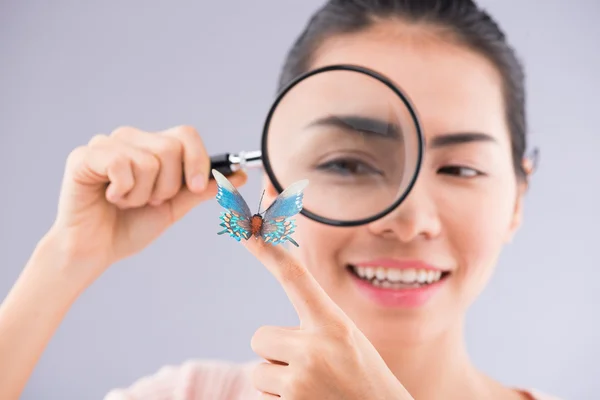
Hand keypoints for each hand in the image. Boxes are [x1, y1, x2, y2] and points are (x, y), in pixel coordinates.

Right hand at [49, 125, 245, 285]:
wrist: (96, 251)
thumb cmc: (131, 226)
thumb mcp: (175, 207)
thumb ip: (202, 188)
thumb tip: (239, 174)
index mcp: (152, 146)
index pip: (186, 135)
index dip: (198, 161)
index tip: (196, 187)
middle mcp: (129, 138)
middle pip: (171, 148)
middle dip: (167, 186)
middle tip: (148, 201)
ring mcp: (105, 144)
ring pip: (149, 161)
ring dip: (143, 194)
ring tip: (125, 202)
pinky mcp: (84, 157)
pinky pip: (121, 164)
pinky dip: (123, 191)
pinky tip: (109, 198)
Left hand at [244, 239, 413, 399]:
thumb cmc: (365, 380)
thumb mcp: (349, 342)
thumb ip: (315, 327)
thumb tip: (265, 333)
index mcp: (335, 324)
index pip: (294, 276)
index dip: (267, 249)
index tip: (245, 225)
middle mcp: (315, 348)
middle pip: (261, 336)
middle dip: (276, 352)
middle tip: (310, 369)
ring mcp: (300, 382)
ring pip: (259, 371)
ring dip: (278, 382)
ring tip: (314, 392)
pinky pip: (262, 398)